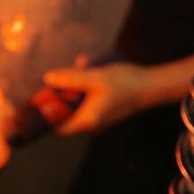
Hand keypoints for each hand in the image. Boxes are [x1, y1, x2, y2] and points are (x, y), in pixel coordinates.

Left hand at [41, 60, 156, 135]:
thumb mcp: (94, 78)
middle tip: (62, 75)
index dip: (45, 117)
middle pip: (64, 114)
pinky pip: (87, 99)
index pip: (56, 129)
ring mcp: (99, 117)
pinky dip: (85, 85)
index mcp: (87, 122)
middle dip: (61, 94)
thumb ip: (70, 79)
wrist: (154, 86)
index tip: (40, 99)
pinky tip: (89, 65)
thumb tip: (47, 79)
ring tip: (81, 64)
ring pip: (76, 103)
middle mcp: (92, 124)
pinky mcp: (105, 109)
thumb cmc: (126, 83)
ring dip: (74, 85)